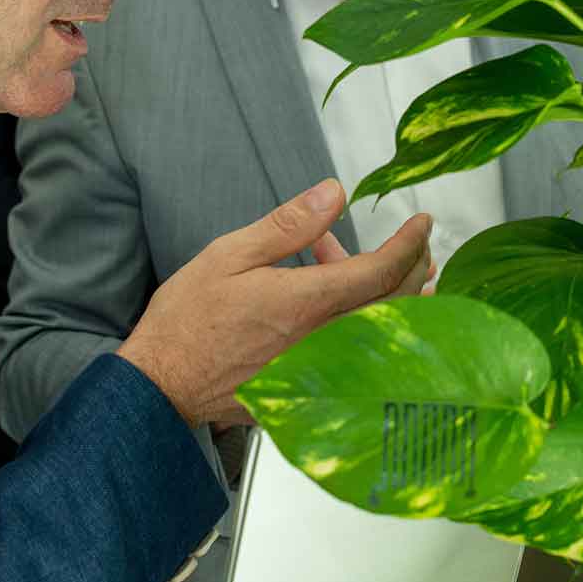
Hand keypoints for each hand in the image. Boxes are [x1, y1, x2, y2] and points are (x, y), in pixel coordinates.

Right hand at [117, 179, 432, 426]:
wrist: (162, 387)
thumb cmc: (187, 322)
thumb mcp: (230, 256)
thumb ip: (287, 226)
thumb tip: (332, 194)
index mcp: (307, 303)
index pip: (380, 270)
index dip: (409, 244)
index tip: (421, 223)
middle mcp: (325, 341)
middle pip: (394, 304)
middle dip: (413, 270)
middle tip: (417, 245)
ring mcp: (322, 369)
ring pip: (380, 330)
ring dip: (393, 297)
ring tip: (381, 267)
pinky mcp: (312, 386)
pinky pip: (356, 351)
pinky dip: (363, 320)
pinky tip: (340, 300)